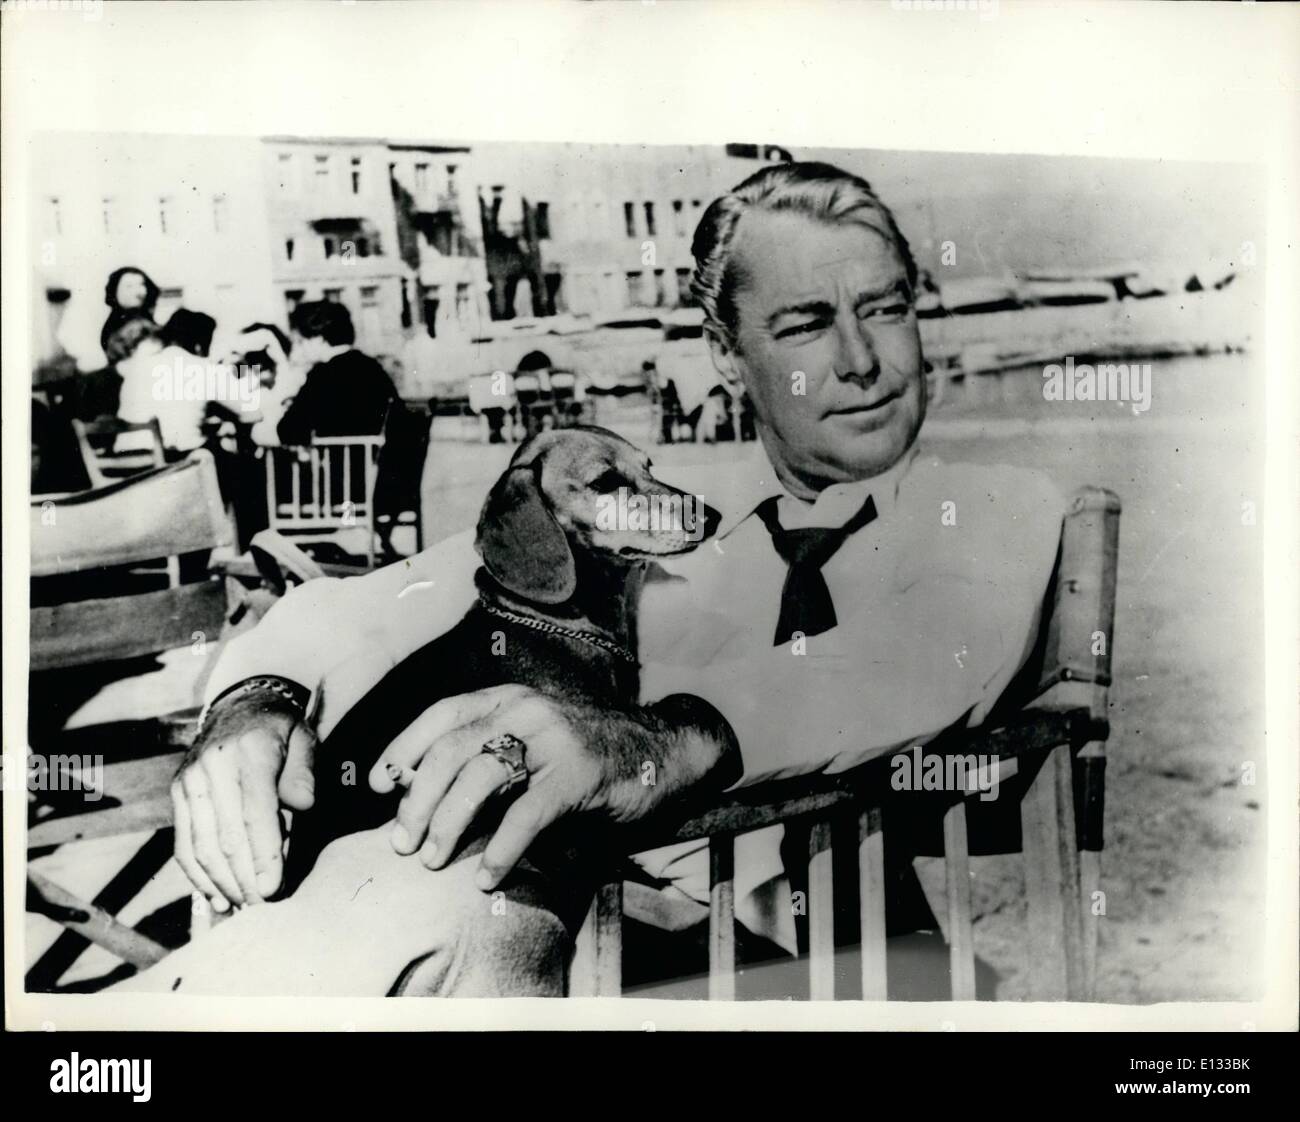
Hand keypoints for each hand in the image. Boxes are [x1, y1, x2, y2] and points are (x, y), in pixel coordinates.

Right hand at [171, 688, 317, 910]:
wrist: (240, 706)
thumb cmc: (281, 731)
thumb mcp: (305, 740)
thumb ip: (304, 773)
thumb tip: (303, 807)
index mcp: (249, 752)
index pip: (256, 813)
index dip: (264, 855)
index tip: (273, 889)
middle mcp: (212, 766)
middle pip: (226, 836)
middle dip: (244, 878)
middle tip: (263, 907)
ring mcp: (189, 780)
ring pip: (201, 845)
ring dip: (221, 883)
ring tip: (242, 906)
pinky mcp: (177, 793)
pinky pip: (183, 843)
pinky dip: (197, 875)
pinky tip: (215, 897)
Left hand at [368, 685, 656, 891]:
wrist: (661, 751)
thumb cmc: (587, 752)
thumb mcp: (532, 738)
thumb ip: (488, 753)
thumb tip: (421, 793)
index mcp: (509, 698)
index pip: (441, 715)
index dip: (402, 748)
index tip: (377, 785)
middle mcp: (526, 710)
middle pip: (450, 750)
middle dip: (417, 799)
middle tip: (401, 840)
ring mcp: (553, 739)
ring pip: (481, 777)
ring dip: (448, 823)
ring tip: (432, 858)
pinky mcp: (579, 774)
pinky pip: (527, 814)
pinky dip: (501, 848)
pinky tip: (487, 875)